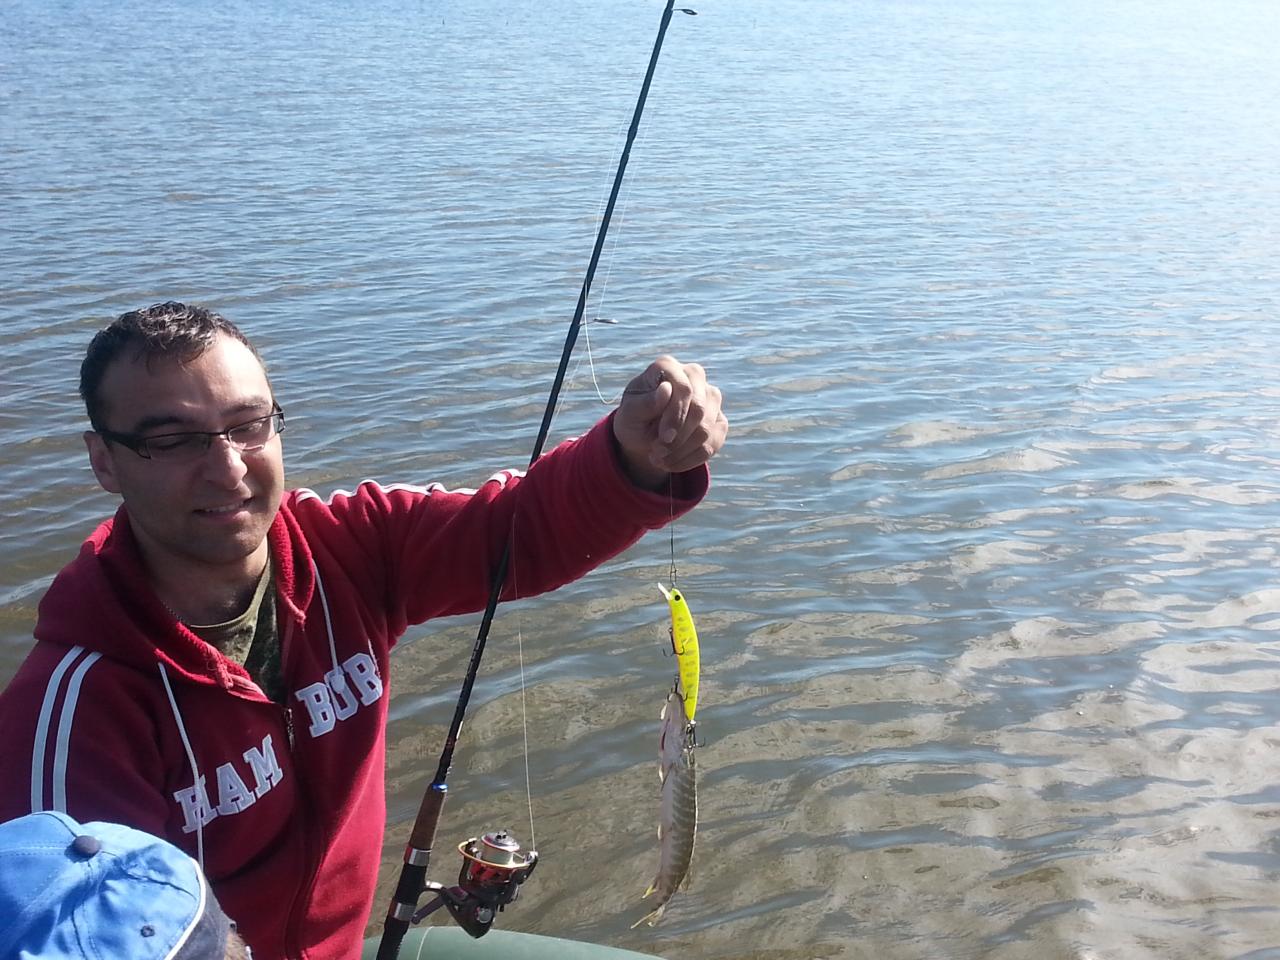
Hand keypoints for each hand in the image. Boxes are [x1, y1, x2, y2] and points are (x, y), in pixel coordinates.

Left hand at [612, 355, 727, 489]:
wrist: (642, 435)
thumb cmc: (634, 419)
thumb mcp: (630, 414)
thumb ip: (645, 403)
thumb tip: (666, 389)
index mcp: (668, 366)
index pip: (684, 389)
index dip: (675, 416)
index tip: (662, 439)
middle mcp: (693, 375)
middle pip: (699, 409)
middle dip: (678, 437)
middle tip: (656, 454)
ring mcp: (710, 397)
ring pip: (707, 428)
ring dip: (682, 451)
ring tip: (660, 460)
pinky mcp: (719, 419)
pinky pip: (713, 443)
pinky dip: (691, 459)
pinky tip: (672, 463)